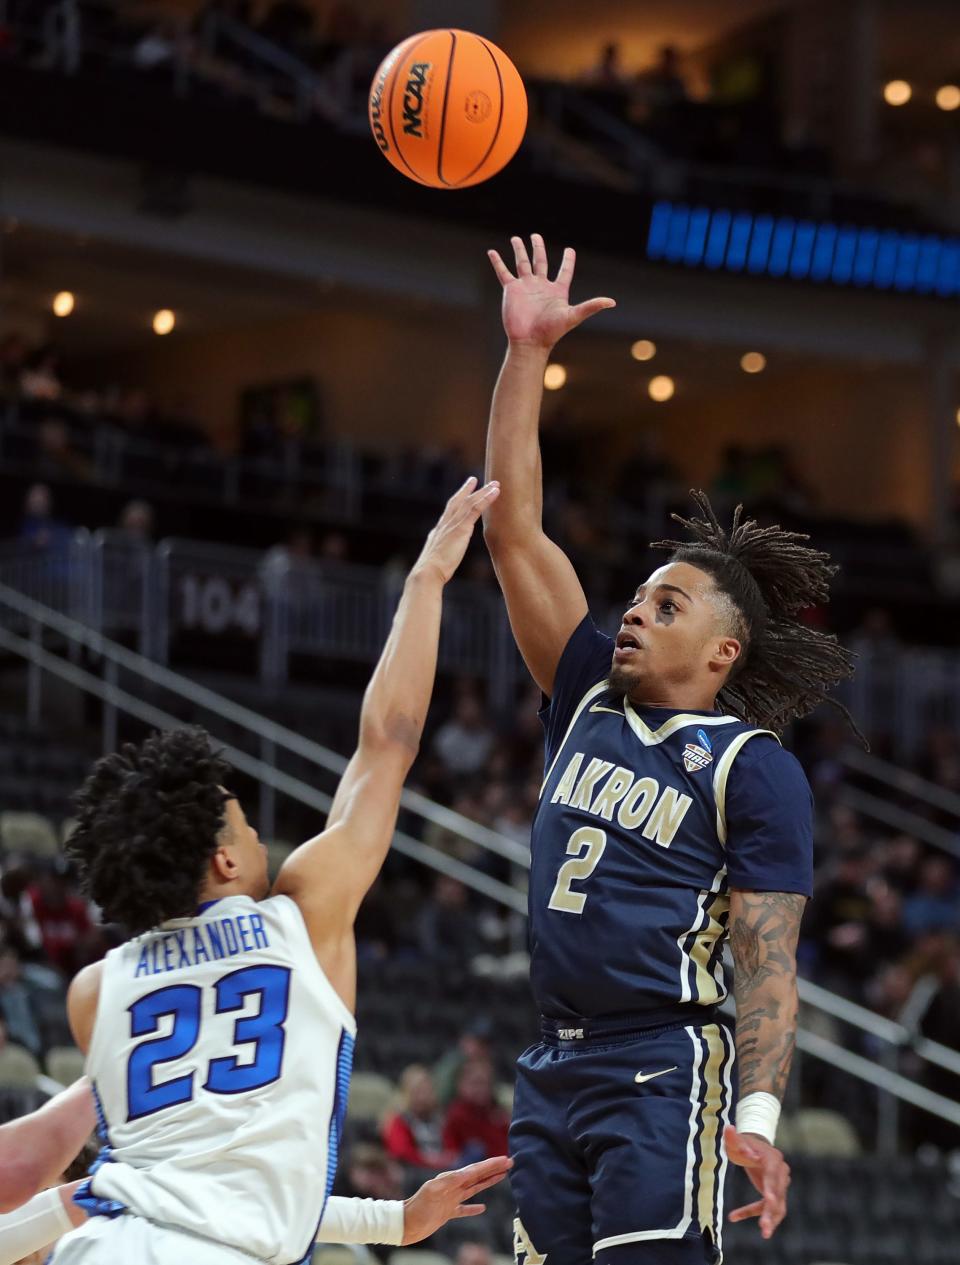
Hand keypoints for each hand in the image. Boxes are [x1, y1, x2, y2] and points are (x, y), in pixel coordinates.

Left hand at [401, 1155, 511, 1244]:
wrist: (405, 1224)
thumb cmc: (417, 1207)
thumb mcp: (433, 1191)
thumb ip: (449, 1181)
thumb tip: (466, 1173)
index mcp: (451, 1179)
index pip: (475, 1170)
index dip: (491, 1164)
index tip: (505, 1159)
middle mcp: (453, 1187)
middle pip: (477, 1176)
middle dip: (493, 1169)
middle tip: (509, 1162)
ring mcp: (450, 1199)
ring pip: (474, 1188)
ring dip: (488, 1182)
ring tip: (502, 1176)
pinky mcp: (447, 1212)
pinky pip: (464, 1208)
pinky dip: (474, 1208)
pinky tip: (482, 1208)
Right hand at [413, 477, 499, 584]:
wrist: (428, 572)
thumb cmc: (431, 572)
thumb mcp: (436, 559)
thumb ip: (440, 552)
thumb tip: (441, 557)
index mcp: (439, 531)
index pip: (449, 511)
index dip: (455, 500)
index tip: (460, 493)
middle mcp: (445, 524)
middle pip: (457, 501)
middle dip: (467, 490)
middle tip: (474, 479)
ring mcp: (453, 524)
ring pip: (469, 502)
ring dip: (483, 492)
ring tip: (494, 484)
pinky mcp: (461, 528)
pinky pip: (475, 509)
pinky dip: (486, 499)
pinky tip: (495, 492)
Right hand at [487, 233, 615, 349]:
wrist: (530, 342)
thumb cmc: (551, 331)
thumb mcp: (573, 316)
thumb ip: (591, 306)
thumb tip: (613, 302)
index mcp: (557, 290)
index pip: (565, 271)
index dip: (568, 261)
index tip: (570, 250)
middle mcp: (541, 286)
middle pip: (541, 261)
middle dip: (538, 248)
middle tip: (536, 236)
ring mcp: (525, 287)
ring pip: (522, 263)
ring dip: (519, 250)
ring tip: (516, 238)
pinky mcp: (511, 290)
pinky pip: (503, 273)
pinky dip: (498, 262)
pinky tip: (492, 252)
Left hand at [724, 1124, 789, 1239]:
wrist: (756, 1147)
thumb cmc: (743, 1143)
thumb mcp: (736, 1141)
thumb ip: (733, 1138)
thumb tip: (729, 1128)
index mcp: (772, 1159)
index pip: (772, 1174)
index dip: (771, 1187)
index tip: (769, 1200)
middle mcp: (781, 1172)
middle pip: (778, 1194)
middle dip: (771, 1211)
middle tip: (764, 1227)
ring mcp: (780, 1184)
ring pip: (779, 1206)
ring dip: (771, 1219)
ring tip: (764, 1233)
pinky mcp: (776, 1194)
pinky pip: (769, 1208)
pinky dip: (756, 1214)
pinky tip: (734, 1216)